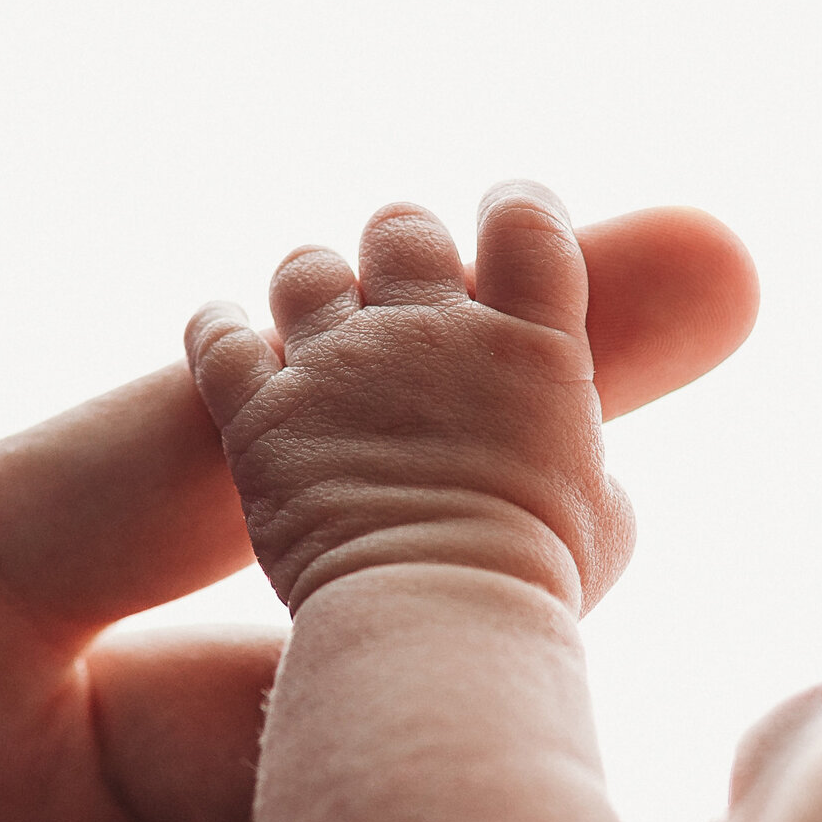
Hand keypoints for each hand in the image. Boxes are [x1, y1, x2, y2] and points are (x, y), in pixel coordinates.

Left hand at [187, 183, 629, 614]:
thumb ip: (580, 464)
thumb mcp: (602, 518)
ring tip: (318, 326)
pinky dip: (220, 333)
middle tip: (404, 297)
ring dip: (312, 289)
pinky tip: (230, 342)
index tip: (512, 223)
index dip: (518, 209)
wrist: (432, 612)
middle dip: (403, 252)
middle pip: (402, 229)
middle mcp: (429, 329)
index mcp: (529, 341)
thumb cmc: (530, 581)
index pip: (525, 219)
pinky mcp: (259, 413)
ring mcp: (336, 364)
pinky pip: (219, 338)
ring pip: (305, 270)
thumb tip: (575, 473)